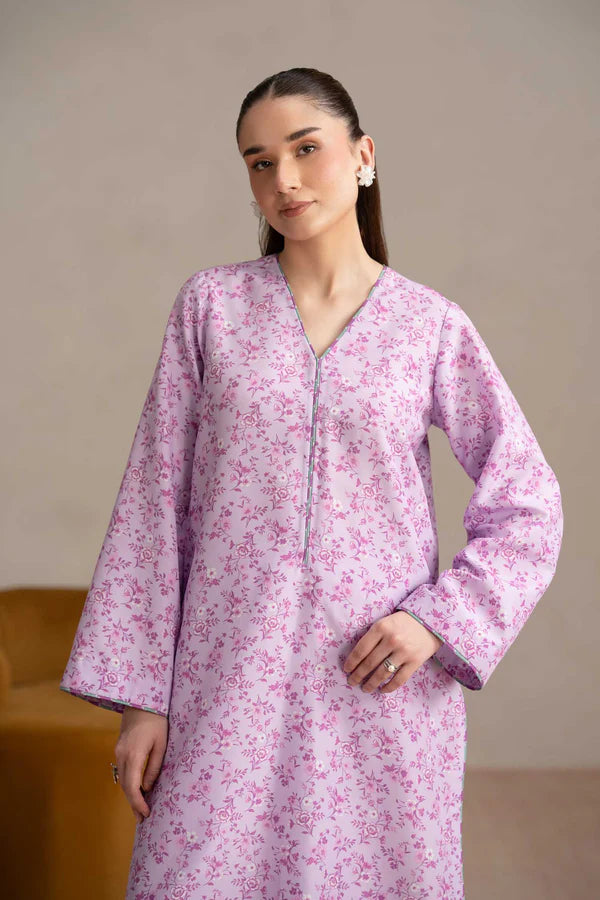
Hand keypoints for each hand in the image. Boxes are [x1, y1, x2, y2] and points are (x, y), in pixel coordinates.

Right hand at [114, 707, 168, 824]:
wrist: (141, 701)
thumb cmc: (156, 721)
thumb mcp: (161, 744)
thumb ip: (154, 767)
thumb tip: (147, 788)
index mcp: (133, 756)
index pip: (132, 787)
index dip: (138, 803)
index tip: (145, 814)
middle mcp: (121, 756)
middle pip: (125, 786)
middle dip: (133, 803)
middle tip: (142, 819)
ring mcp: (118, 751)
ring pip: (122, 779)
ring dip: (130, 794)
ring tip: (139, 809)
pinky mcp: (119, 748)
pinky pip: (122, 770)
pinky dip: (128, 783)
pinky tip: (136, 789)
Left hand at [342, 610, 442, 693]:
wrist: (429, 622)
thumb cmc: (402, 623)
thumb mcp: (384, 622)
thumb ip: (372, 636)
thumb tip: (356, 657)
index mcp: (381, 628)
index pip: (361, 649)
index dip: (352, 662)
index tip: (346, 669)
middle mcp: (392, 640)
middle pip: (370, 663)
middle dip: (358, 675)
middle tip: (351, 682)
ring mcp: (404, 652)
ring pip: (382, 673)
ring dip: (371, 683)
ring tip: (365, 688)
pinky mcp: (415, 662)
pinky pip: (399, 679)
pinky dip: (389, 687)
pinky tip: (382, 690)